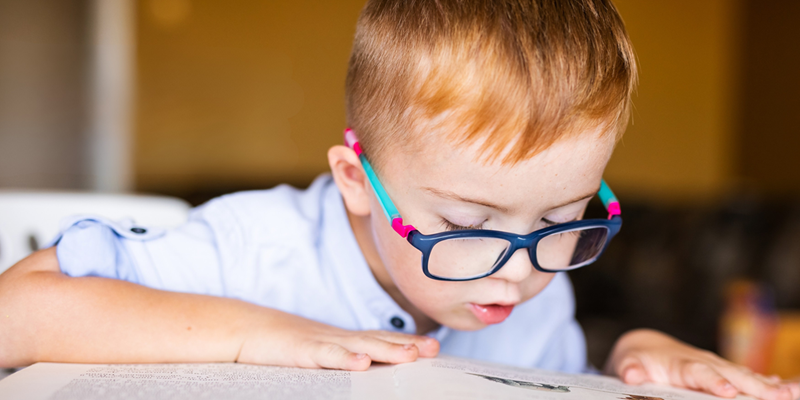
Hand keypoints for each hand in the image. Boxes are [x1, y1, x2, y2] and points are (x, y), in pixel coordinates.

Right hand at [236, 308, 439, 370]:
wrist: (249, 329)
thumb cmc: (287, 345)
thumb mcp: (321, 352)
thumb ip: (344, 358)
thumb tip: (368, 367)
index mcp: (346, 340)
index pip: (382, 339)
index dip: (408, 342)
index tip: (434, 347)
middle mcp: (340, 339)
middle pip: (379, 340)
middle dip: (408, 344)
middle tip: (434, 348)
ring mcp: (323, 343)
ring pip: (361, 346)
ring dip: (388, 349)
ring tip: (412, 355)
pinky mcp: (303, 351)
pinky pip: (327, 355)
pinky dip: (346, 358)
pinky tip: (363, 362)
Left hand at [605, 329, 799, 399]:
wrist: (647, 348)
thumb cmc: (638, 360)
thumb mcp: (629, 363)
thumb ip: (630, 368)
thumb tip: (630, 374)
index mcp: (681, 363)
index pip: (699, 373)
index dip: (715, 382)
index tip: (729, 391)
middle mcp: (703, 362)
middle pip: (731, 374)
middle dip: (754, 386)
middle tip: (777, 397)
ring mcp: (716, 366)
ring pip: (745, 376)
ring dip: (767, 385)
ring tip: (789, 394)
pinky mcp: (723, 372)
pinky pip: (747, 378)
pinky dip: (766, 383)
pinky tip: (787, 391)